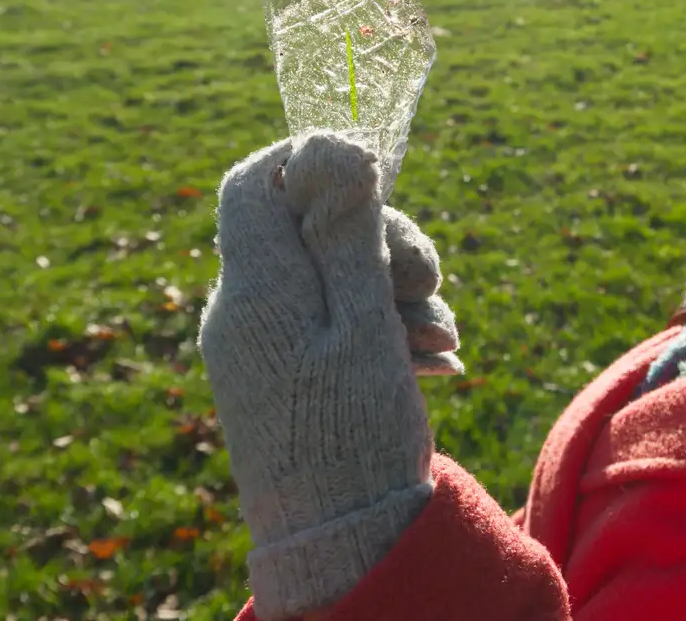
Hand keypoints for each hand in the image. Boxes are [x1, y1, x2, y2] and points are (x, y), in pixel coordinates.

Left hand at [199, 131, 460, 618]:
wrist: (346, 542)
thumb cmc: (354, 433)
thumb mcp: (365, 320)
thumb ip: (347, 230)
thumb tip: (331, 141)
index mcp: (254, 289)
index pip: (255, 184)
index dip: (311, 162)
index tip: (375, 178)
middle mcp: (245, 311)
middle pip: (307, 225)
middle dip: (381, 237)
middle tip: (429, 281)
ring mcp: (264, 346)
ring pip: (332, 274)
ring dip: (395, 288)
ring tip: (440, 335)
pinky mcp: (288, 376)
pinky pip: (334, 322)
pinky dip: (383, 326)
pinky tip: (431, 357)